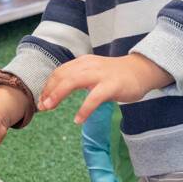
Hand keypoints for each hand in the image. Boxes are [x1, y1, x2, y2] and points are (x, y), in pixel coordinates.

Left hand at [39, 54, 171, 124]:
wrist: (141, 70)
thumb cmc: (115, 75)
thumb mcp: (93, 72)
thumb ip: (77, 78)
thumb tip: (56, 91)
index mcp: (83, 62)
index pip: (60, 71)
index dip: (48, 85)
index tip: (41, 99)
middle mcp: (89, 65)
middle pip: (63, 75)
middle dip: (49, 90)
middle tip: (42, 106)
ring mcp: (101, 74)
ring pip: (74, 81)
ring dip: (58, 95)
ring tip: (50, 108)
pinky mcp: (112, 85)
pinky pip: (95, 97)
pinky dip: (84, 109)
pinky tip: (78, 120)